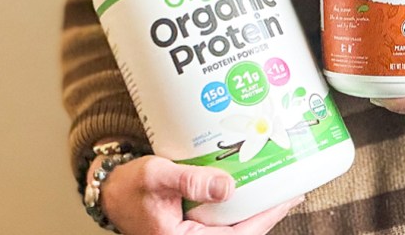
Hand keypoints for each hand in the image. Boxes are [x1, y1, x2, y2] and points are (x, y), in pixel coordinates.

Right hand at [98, 155, 302, 234]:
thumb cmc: (129, 187)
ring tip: (280, 185)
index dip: (267, 217)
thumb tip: (227, 187)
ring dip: (257, 207)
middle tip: (294, 188)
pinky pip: (226, 219)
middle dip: (269, 210)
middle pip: (244, 230)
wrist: (110, 191)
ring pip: (237, 225)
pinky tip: (253, 187)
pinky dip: (241, 204)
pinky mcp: (197, 226)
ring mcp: (197, 234)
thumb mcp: (157, 176)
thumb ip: (190, 181)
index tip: (289, 198)